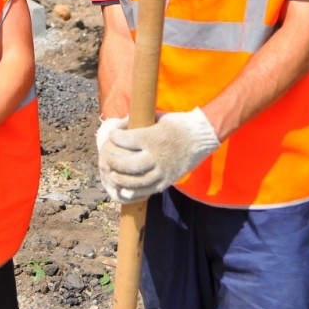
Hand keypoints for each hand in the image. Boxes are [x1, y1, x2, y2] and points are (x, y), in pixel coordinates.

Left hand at [100, 108, 219, 202]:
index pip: (124, 140)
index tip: (112, 135)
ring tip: (113, 174)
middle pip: (126, 164)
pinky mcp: (167, 181)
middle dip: (113, 161)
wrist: (201, 137)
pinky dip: (133, 191)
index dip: (114, 137)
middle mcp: (156, 156)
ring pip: (135, 180)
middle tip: (107, 157)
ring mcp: (162, 171)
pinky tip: (125, 188)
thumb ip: (140, 122)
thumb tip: (121, 123)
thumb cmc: (177, 124)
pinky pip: (147, 190)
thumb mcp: (157, 117)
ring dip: (120, 179)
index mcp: (152, 138)